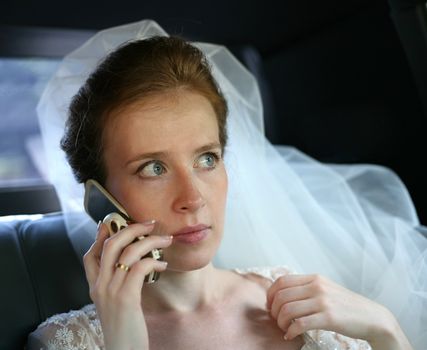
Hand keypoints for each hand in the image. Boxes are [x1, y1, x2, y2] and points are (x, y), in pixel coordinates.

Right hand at [83, 221, 171, 349]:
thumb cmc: (125, 329)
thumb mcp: (116, 304)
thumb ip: (119, 284)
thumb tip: (135, 265)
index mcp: (95, 288)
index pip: (90, 256)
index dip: (101, 236)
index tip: (113, 222)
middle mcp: (99, 287)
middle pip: (110, 245)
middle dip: (131, 229)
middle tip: (149, 223)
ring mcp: (110, 292)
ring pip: (127, 252)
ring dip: (149, 241)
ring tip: (165, 239)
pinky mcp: (125, 298)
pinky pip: (139, 267)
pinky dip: (153, 261)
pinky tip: (163, 265)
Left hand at [266, 274, 412, 349]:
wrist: (372, 317)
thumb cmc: (346, 305)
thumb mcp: (326, 288)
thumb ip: (307, 287)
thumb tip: (283, 292)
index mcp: (314, 278)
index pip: (282, 281)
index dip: (270, 294)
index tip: (270, 305)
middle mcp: (317, 287)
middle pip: (281, 296)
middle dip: (273, 310)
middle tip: (276, 319)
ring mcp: (323, 301)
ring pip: (287, 310)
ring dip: (280, 322)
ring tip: (284, 328)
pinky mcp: (328, 318)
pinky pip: (300, 324)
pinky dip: (290, 331)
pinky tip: (290, 335)